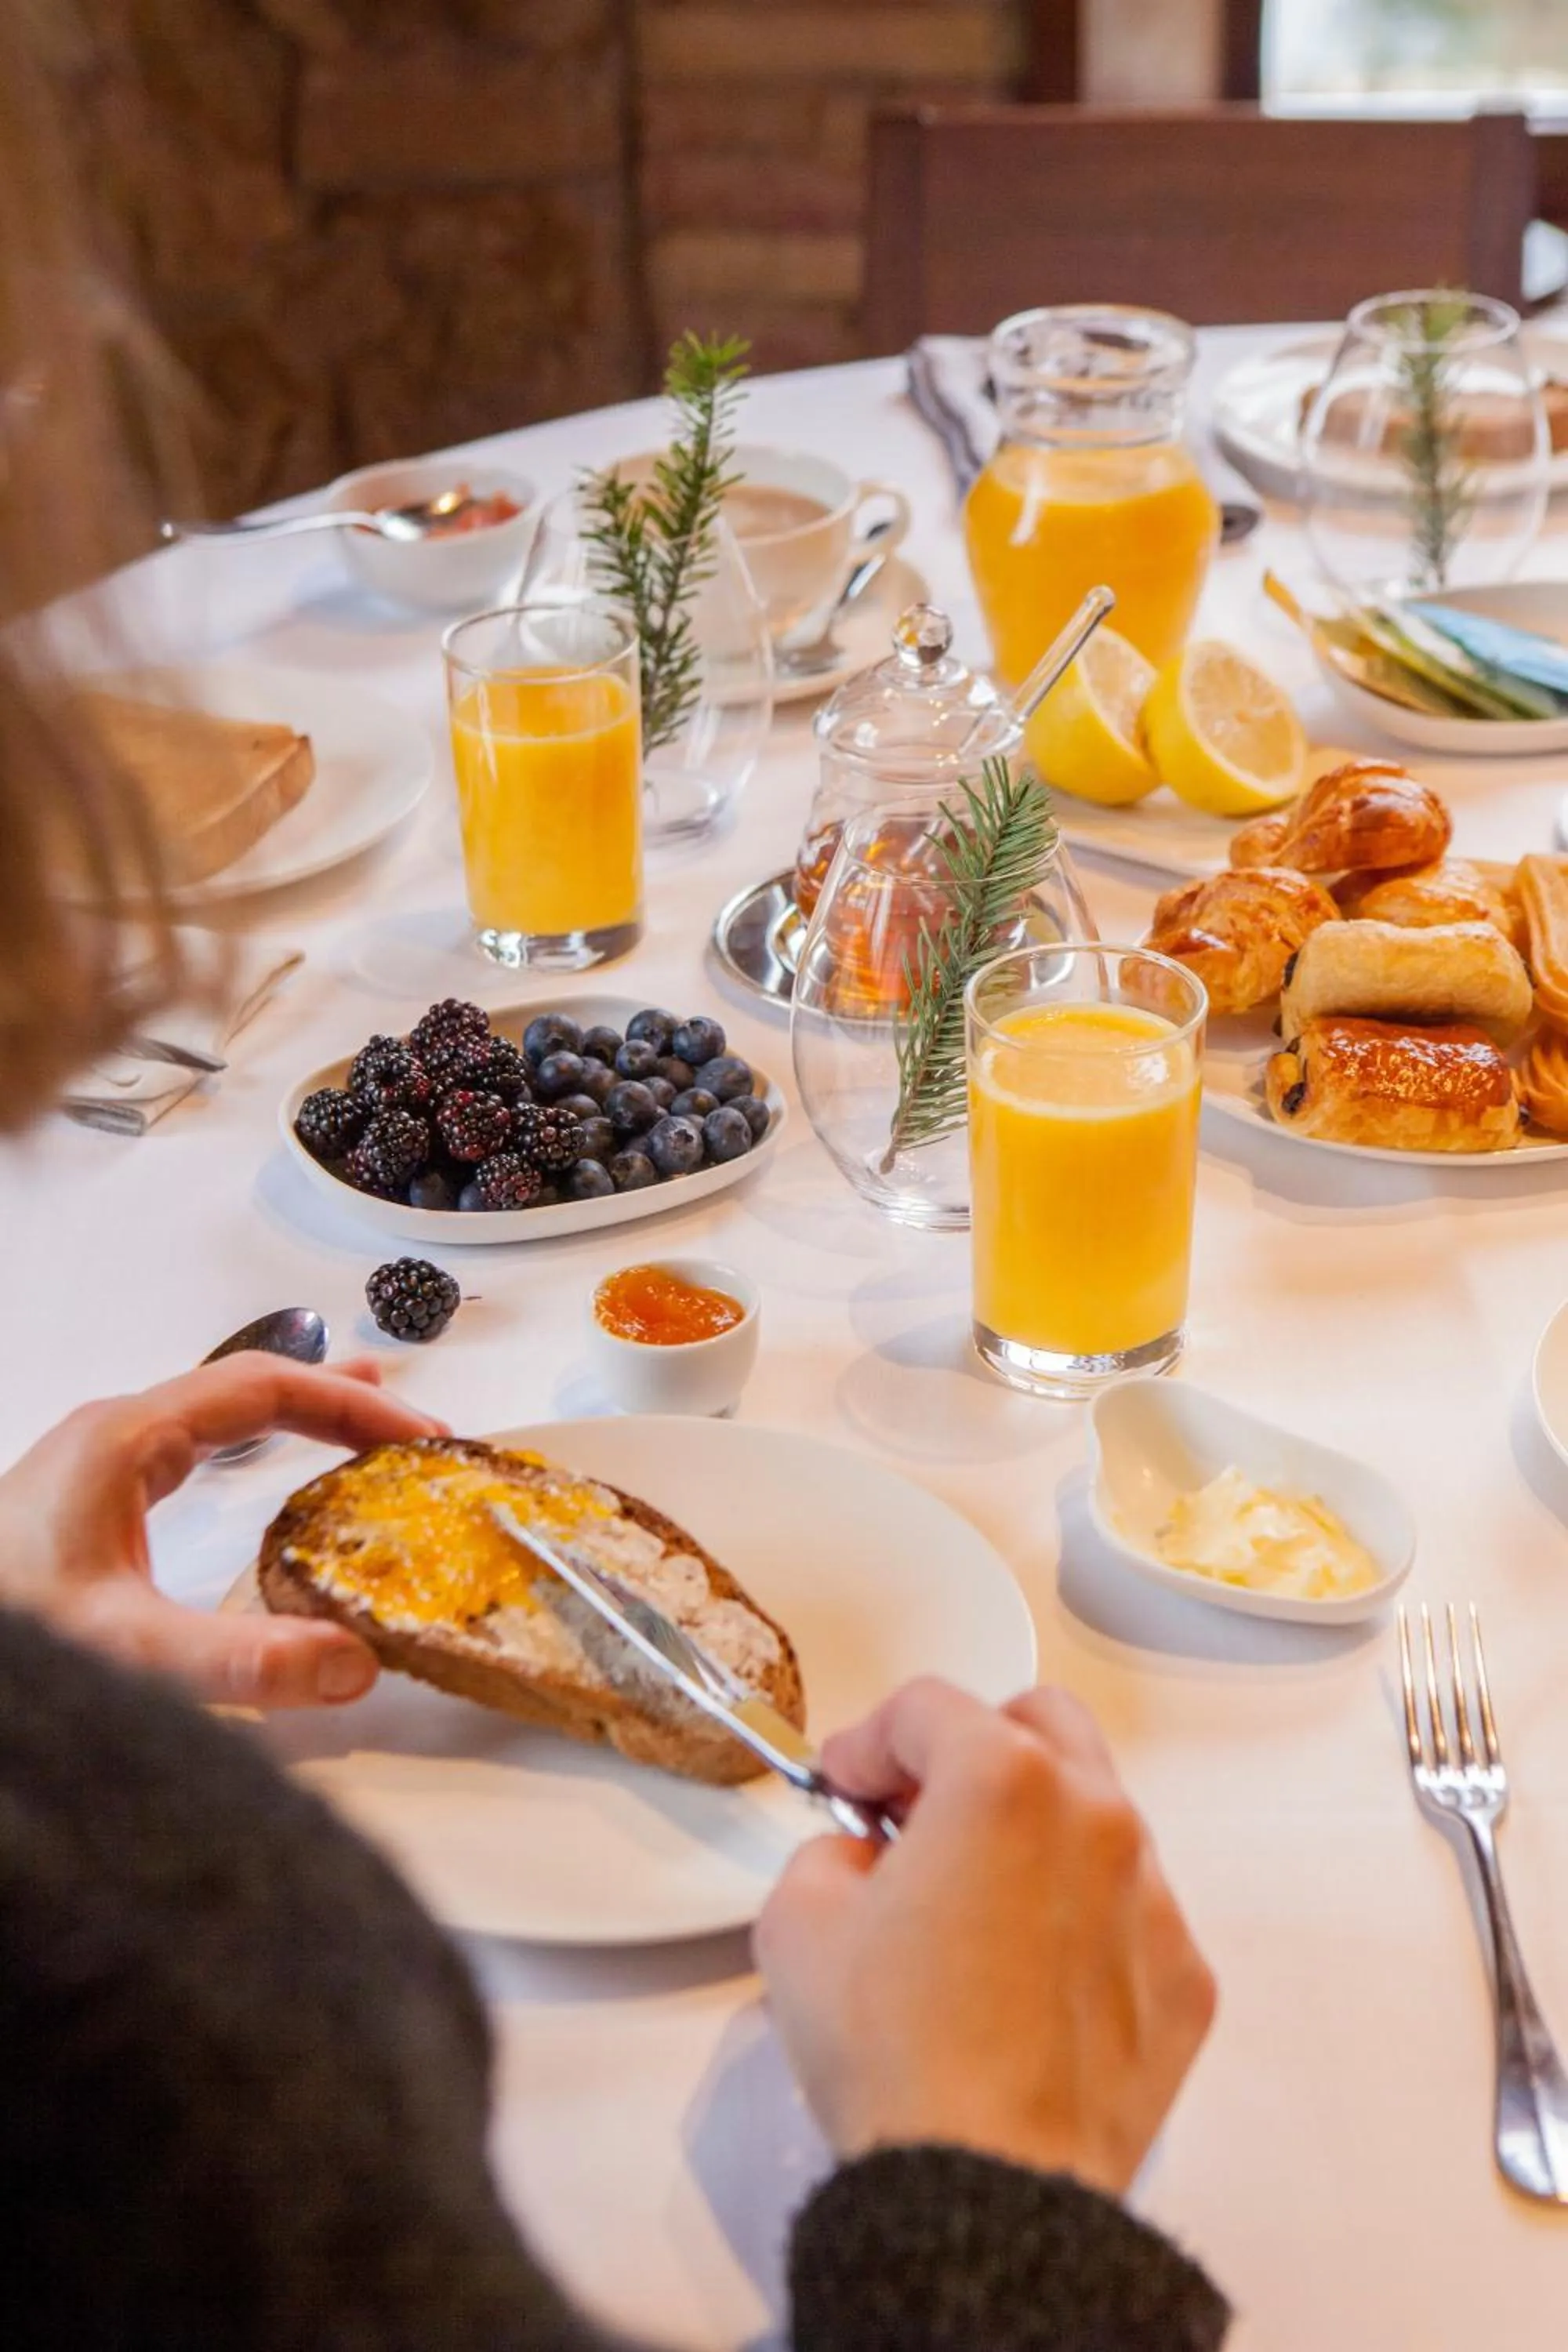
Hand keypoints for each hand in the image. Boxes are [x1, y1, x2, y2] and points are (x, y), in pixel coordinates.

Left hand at [0, 1355, 445, 1708]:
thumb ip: (245, 1662)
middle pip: (249, 1386)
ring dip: (299, 1417)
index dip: (351, 1402)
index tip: (415, 1433)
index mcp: (125, 1441)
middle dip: (338, 1398)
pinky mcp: (91, 1504)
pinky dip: (257, 1449)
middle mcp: (114, 1438)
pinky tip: (275, 1478)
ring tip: (367, 1425)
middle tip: (412, 1428)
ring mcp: (99, 1466)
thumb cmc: (11, 1638)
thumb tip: (354, 1662)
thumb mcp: (130, 1655)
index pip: (265, 1387)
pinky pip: (196, 1450)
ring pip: (220, 1414)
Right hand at [754, 1678, 1215, 2197]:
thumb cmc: (896, 2056)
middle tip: (915, 1814)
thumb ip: (828, 1851)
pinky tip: (1023, 1978)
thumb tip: (863, 1859)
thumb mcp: (797, 1923)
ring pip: (1093, 1814)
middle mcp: (1097, 1817)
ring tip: (970, 1905)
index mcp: (1002, 1780)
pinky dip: (1078, 1917)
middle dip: (969, 1749)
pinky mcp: (1182, 1975)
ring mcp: (1152, 1896)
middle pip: (1036, 1724)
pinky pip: (1128, 1908)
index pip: (927, 1708)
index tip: (845, 1784)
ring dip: (1030, 1831)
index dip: (867, 1741)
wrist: (983, 2189)